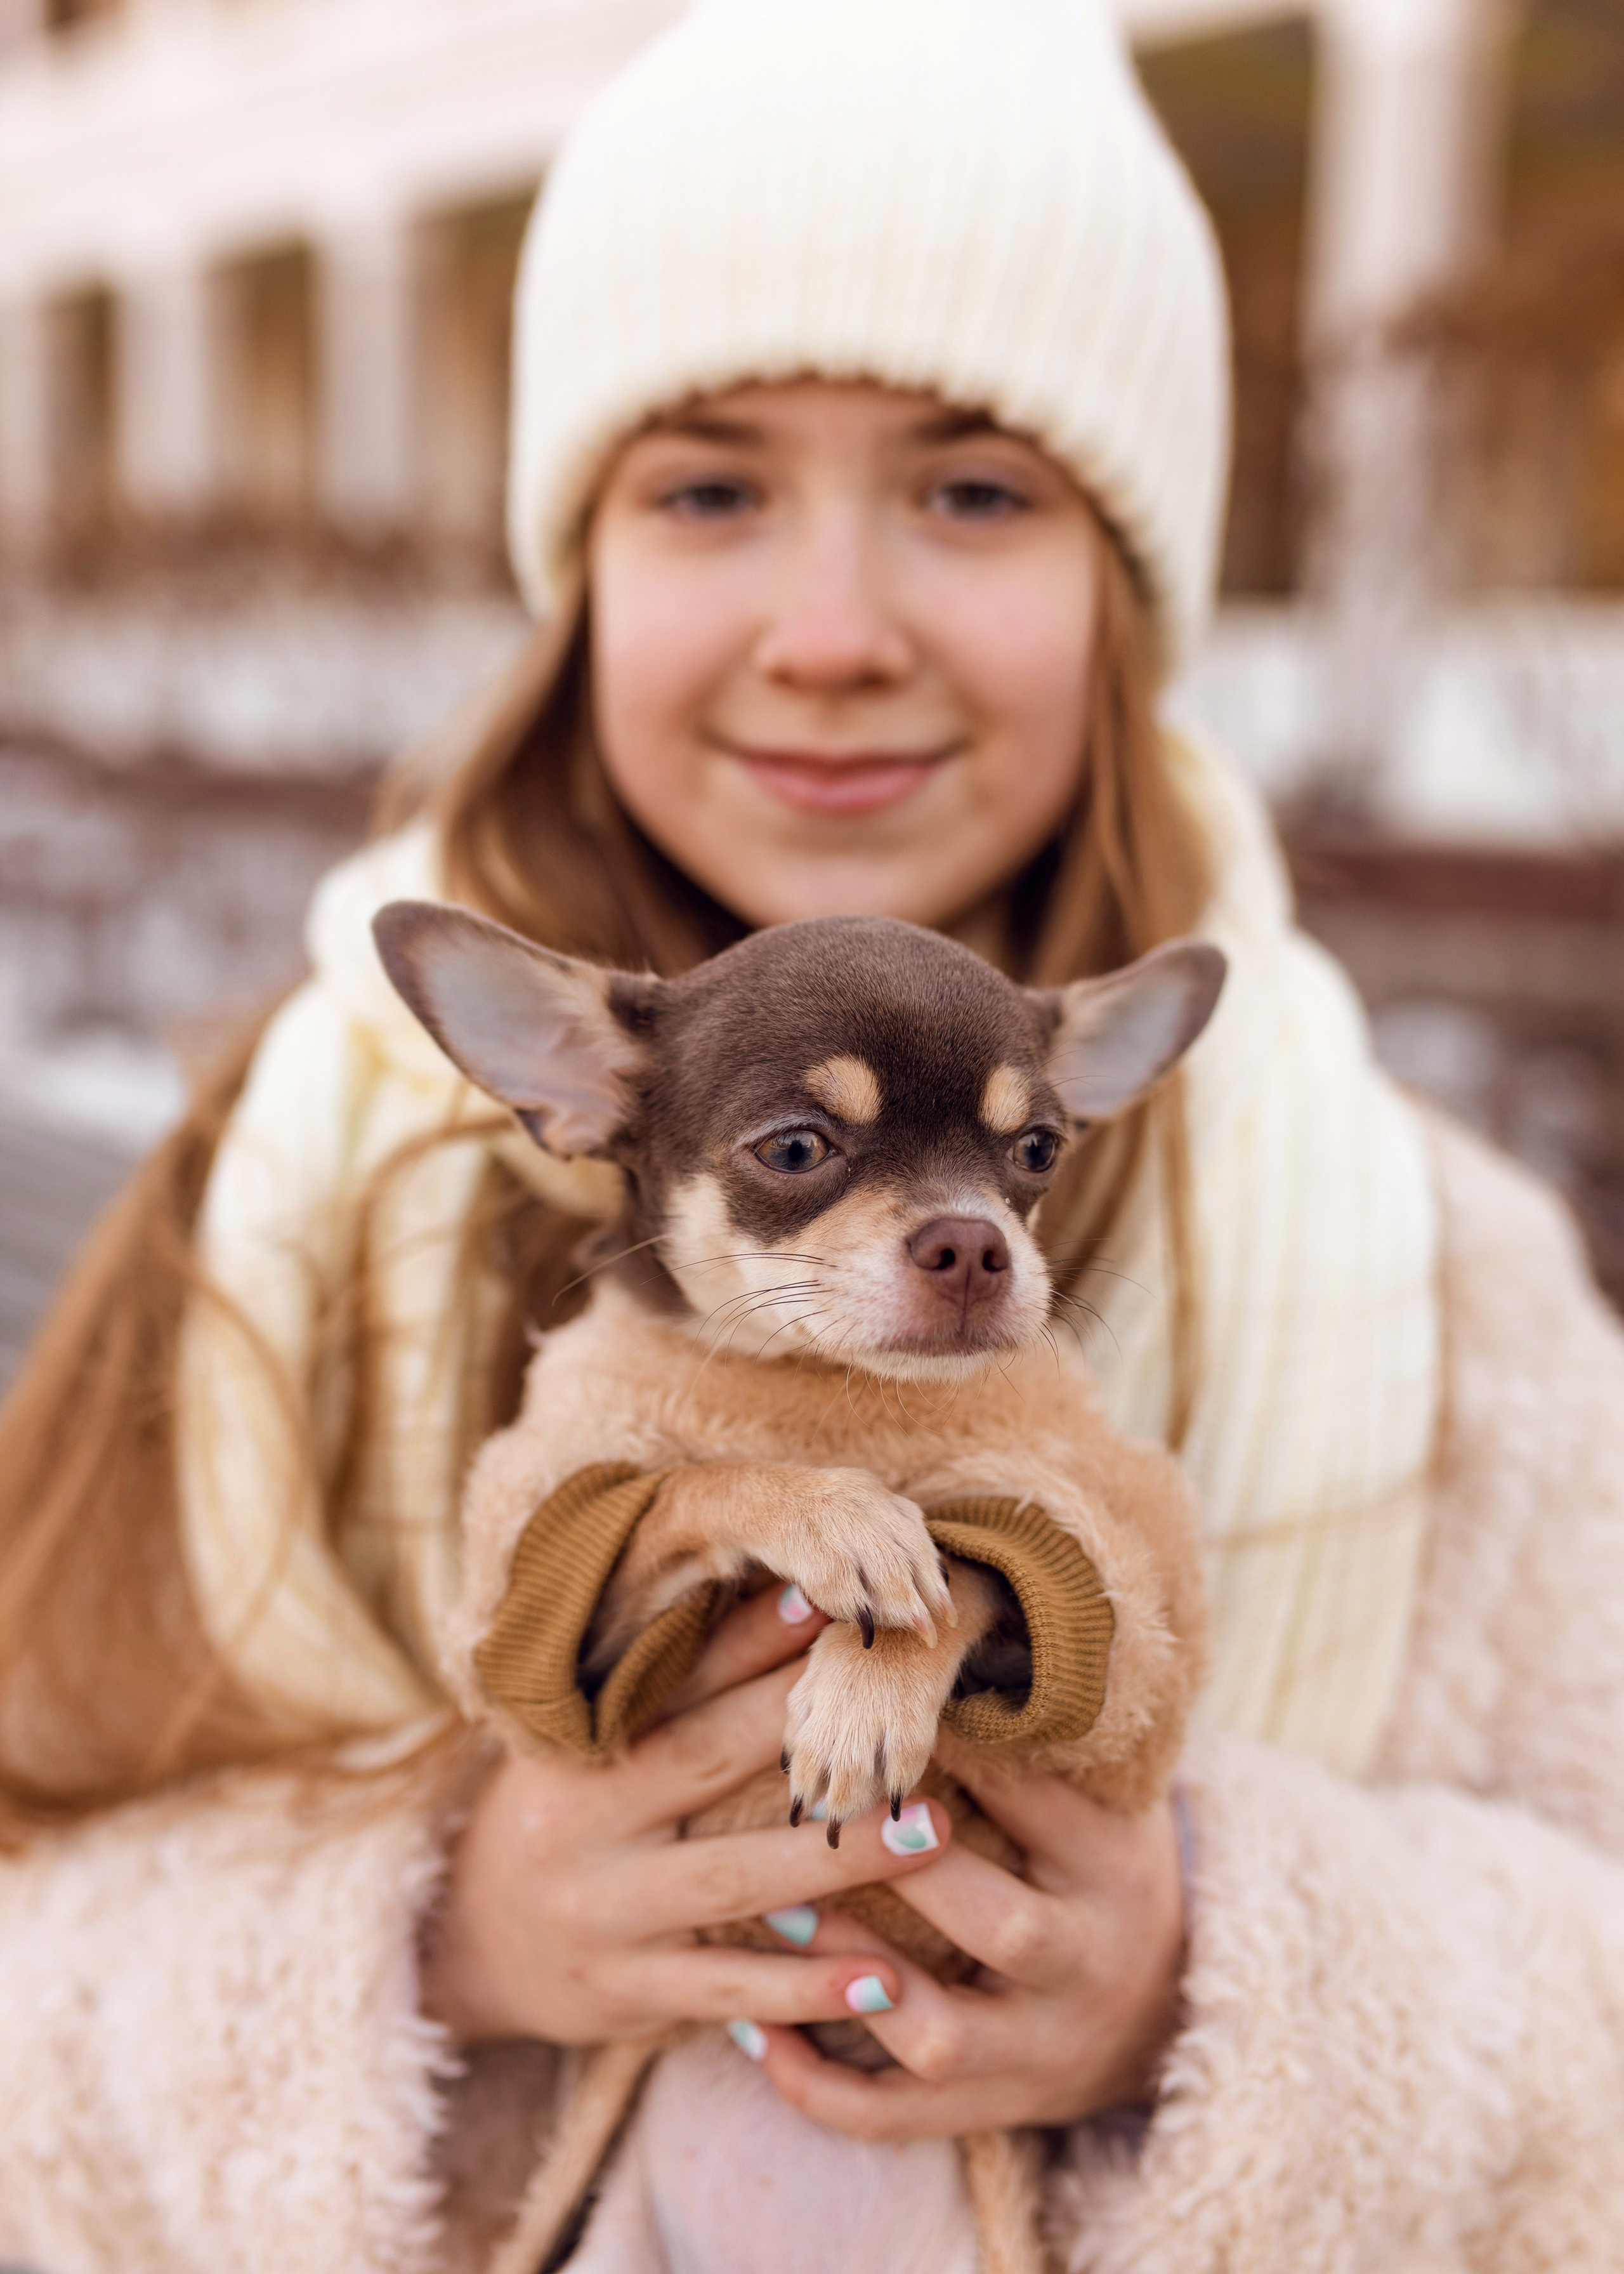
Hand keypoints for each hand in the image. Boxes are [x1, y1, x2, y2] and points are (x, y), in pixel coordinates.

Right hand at [420, 1584, 954, 2044]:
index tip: (826, 1602)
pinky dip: (805, 1988)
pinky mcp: (626, 1993)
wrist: (468, 1942)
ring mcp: (603, 1913)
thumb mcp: (589, 1750)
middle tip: (907, 1712)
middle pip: (704, 1761)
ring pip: (732, 1880)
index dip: (750, 1639)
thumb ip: (669, 1693)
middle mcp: (582, 1821)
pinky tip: (882, 1979)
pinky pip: (727, 1990)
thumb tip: (784, 1601)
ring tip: (932, 1832)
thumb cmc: (564, 1817)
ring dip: (836, 1859)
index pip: (675, 1679)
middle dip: (805, 1731)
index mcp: (577, 1745)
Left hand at [744, 1730, 1185, 2136]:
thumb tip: (946, 1612)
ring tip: (776, 1919)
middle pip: (1003, 1930)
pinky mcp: (991, 2109)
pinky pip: (895, 2118)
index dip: (969, 1755)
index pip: (1044, 1804)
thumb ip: (1040, 1731)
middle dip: (912, 1875)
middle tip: (822, 1810)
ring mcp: (1038, 2051)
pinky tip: (753, 2032)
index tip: (886, 1699)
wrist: (1166, 2015)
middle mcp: (1086, 1964)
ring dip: (851, 1982)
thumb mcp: (1103, 1795)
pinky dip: (819, 2086)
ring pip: (942, 2039)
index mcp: (1113, 1867)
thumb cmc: (1099, 1867)